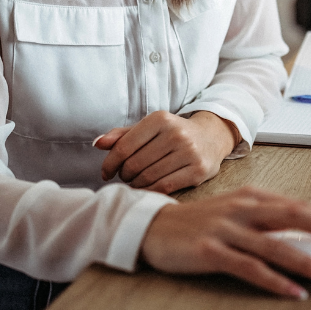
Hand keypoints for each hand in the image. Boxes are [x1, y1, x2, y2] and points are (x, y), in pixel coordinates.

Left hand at [94, 110, 239, 193]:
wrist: (211, 137)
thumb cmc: (173, 133)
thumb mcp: (150, 128)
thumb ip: (123, 135)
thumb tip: (98, 143)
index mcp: (160, 119)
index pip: (124, 147)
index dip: (110, 163)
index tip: (106, 172)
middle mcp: (176, 133)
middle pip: (134, 164)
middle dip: (124, 174)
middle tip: (125, 176)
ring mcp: (189, 152)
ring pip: (148, 177)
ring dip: (136, 184)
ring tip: (136, 181)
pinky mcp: (199, 170)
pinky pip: (164, 186)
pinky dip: (150, 190)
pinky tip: (148, 188)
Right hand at [140, 186, 310, 298]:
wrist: (152, 226)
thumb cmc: (199, 222)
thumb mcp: (234, 211)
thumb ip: (264, 218)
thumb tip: (302, 235)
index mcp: (252, 196)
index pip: (297, 206)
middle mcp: (242, 208)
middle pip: (294, 216)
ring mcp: (227, 229)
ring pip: (276, 245)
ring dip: (307, 261)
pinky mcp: (211, 251)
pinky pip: (250, 268)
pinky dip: (275, 281)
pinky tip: (294, 292)